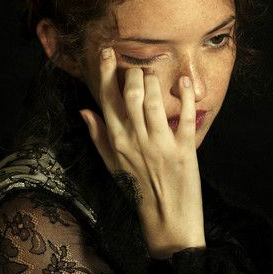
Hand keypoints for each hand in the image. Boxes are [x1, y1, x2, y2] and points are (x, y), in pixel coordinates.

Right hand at [79, 47, 205, 258]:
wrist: (166, 221)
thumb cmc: (138, 191)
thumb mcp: (112, 165)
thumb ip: (99, 136)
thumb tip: (85, 109)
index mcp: (117, 141)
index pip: (107, 99)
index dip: (106, 72)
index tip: (107, 52)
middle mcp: (136, 140)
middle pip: (130, 94)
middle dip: (133, 72)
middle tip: (138, 65)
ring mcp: (160, 145)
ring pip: (154, 101)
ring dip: (155, 80)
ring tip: (156, 74)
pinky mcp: (184, 150)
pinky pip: (186, 117)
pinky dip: (187, 96)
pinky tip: (185, 81)